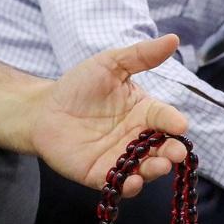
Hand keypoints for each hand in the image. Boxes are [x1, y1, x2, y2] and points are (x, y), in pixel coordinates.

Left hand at [28, 34, 190, 194]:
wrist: (43, 109)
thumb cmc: (79, 86)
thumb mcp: (110, 64)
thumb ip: (141, 55)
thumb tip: (173, 38)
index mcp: (145, 112)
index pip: (165, 118)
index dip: (174, 122)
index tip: (180, 125)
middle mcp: (137, 138)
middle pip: (162, 148)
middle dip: (172, 152)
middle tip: (176, 153)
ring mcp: (121, 158)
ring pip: (145, 169)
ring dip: (155, 170)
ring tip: (159, 166)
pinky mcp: (101, 175)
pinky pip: (119, 183)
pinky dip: (128, 185)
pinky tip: (131, 181)